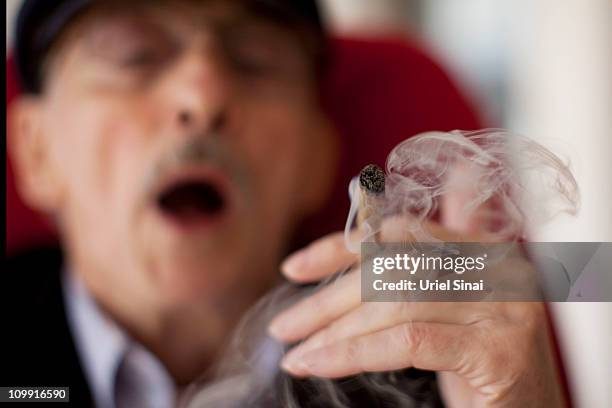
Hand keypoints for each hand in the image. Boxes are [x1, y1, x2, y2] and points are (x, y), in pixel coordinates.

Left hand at [268, 191, 567, 406]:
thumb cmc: (481, 363)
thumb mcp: (450, 308)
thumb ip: (430, 257)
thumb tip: (407, 198)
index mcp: (483, 249)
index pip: (396, 233)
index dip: (339, 248)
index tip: (293, 270)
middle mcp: (499, 268)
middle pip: (392, 269)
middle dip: (328, 299)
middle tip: (285, 325)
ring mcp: (504, 307)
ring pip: (396, 303)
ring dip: (334, 330)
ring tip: (296, 352)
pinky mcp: (498, 350)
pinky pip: (408, 342)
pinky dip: (355, 352)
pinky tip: (320, 364)